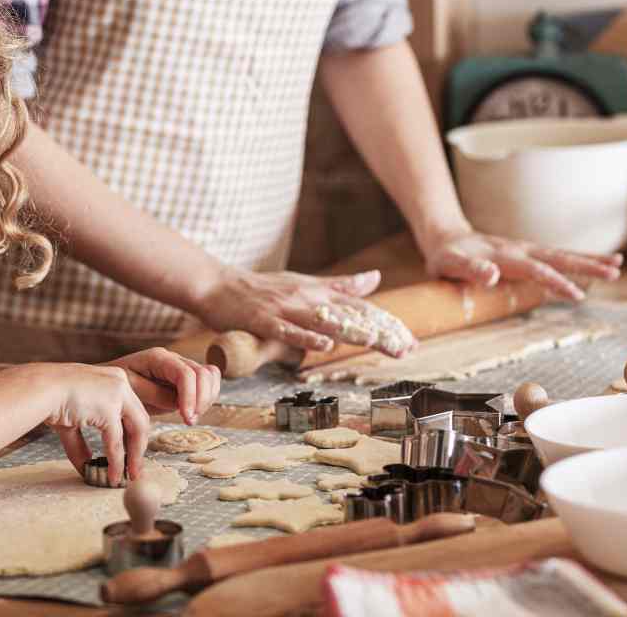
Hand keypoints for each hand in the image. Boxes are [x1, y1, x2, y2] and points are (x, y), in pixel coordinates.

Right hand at [41, 363, 149, 485]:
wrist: (39, 388)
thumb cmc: (50, 397)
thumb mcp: (73, 419)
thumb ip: (82, 441)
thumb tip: (87, 463)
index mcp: (114, 380)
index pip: (132, 410)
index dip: (133, 434)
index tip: (132, 453)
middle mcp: (120, 384)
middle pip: (140, 420)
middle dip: (139, 448)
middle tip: (136, 470)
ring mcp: (116, 395)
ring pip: (135, 431)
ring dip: (133, 457)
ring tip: (130, 476)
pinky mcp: (108, 409)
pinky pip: (115, 441)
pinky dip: (116, 461)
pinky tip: (114, 475)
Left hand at [104, 347, 221, 424]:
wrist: (110, 386)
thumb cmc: (116, 387)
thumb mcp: (129, 391)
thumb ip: (154, 394)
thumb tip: (178, 402)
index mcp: (158, 358)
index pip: (185, 374)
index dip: (190, 396)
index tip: (186, 418)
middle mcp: (174, 359)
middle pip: (204, 373)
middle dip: (202, 399)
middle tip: (189, 421)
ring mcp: (182, 367)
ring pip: (211, 376)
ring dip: (207, 398)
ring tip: (190, 417)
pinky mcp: (186, 380)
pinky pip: (208, 382)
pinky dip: (207, 397)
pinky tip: (192, 411)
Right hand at [190, 267, 411, 356]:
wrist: (218, 285)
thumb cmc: (262, 288)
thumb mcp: (306, 282)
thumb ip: (341, 285)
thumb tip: (375, 277)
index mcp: (318, 291)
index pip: (359, 307)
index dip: (385, 323)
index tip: (409, 340)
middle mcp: (306, 297)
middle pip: (349, 315)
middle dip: (380, 331)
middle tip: (406, 347)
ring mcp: (285, 308)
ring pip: (324, 321)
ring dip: (352, 332)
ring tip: (377, 342)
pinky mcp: (263, 320)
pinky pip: (287, 330)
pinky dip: (305, 336)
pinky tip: (323, 344)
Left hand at [423, 230, 621, 300]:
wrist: (446, 238)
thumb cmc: (445, 257)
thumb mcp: (448, 264)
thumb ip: (469, 269)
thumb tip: (492, 276)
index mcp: (503, 256)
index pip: (535, 270)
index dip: (555, 282)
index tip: (577, 295)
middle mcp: (519, 249)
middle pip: (557, 257)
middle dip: (586, 265)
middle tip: (615, 272)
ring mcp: (525, 250)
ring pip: (561, 254)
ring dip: (588, 260)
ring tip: (617, 266)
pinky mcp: (527, 253)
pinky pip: (556, 257)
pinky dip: (578, 259)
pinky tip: (599, 262)